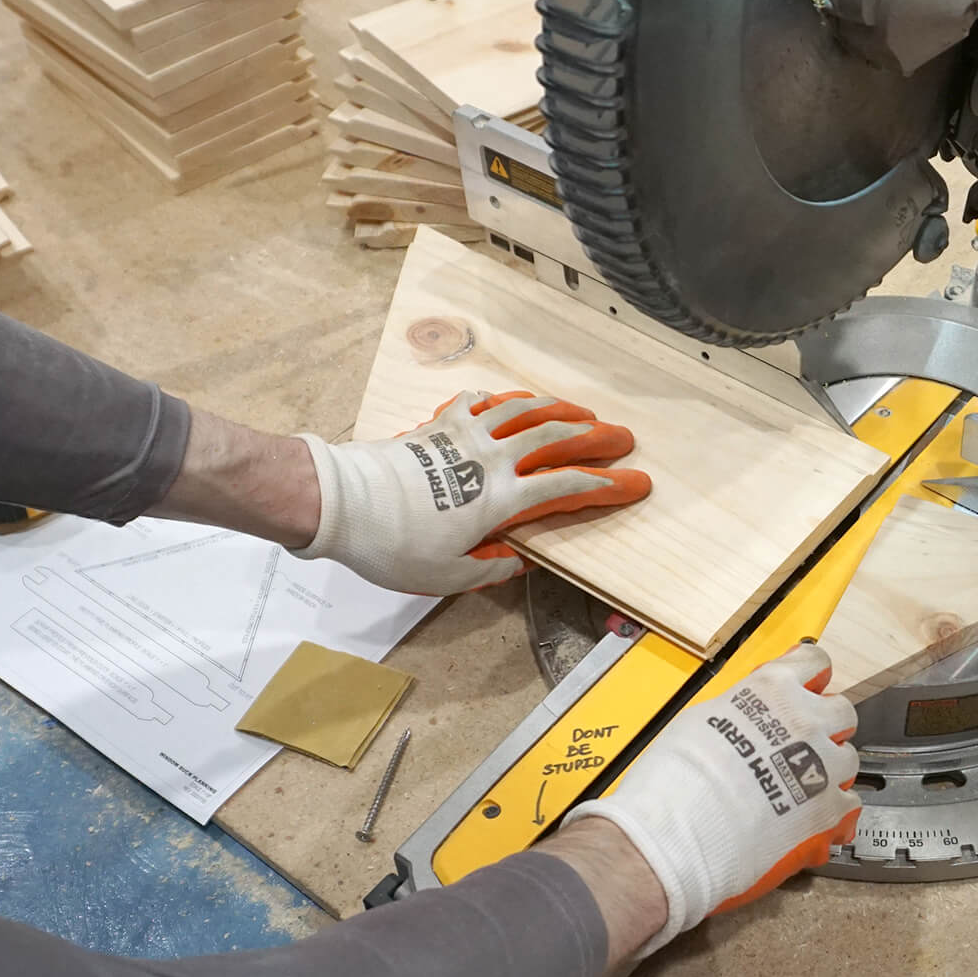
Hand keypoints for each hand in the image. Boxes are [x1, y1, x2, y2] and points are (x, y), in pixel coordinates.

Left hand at [294, 390, 650, 593]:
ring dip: (558, 409)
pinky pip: (479, 403)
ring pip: (522, 410)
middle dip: (596, 437)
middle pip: (555, 437)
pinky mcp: (437, 425)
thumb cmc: (394, 546)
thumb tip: (516, 563)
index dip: (605, 485)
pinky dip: (502, 399)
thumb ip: (489, 570)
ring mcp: (463, 435)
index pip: (565, 486)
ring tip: (581, 412)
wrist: (344, 503)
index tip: (633, 484)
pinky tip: (509, 401)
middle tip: (623, 437)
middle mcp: (490, 459)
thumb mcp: (447, 576)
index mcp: (499, 499)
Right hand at [562, 643, 860, 955]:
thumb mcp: (703, 718)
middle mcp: (806, 720)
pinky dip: (831, 811)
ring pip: (848, 759)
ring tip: (799, 789)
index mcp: (773, 689)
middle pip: (841, 712)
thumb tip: (750, 713)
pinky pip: (848, 803)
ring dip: (829, 770)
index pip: (815, 663)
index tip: (809, 687)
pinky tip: (806, 819)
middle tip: (801, 745)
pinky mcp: (831, 810)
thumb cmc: (677, 779)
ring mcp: (824, 765)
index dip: (812, 678)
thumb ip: (742, 709)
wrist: (680, 832)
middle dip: (825, 727)